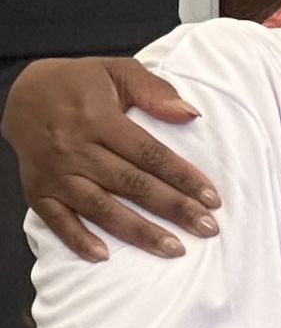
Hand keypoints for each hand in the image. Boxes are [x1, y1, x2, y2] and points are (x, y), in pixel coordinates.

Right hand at [2, 57, 220, 260]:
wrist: (22, 93)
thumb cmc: (80, 82)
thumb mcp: (118, 70)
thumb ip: (154, 91)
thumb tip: (190, 114)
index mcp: (99, 119)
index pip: (150, 154)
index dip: (183, 177)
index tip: (212, 198)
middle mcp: (76, 149)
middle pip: (132, 184)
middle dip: (173, 208)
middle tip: (207, 228)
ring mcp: (55, 174)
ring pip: (101, 208)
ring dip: (138, 232)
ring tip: (173, 249)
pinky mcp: (37, 190)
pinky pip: (56, 220)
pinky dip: (77, 239)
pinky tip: (104, 256)